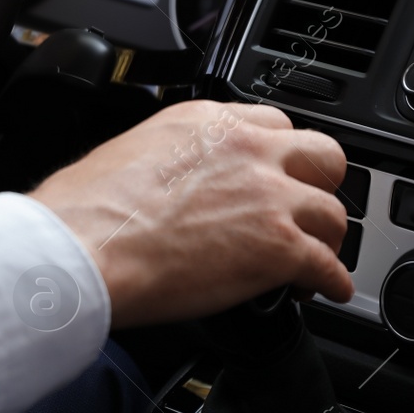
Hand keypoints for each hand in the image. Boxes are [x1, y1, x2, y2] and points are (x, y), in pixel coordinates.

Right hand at [29, 101, 351, 327]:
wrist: (81, 249)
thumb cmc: (85, 210)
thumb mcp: (128, 153)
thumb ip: (170, 159)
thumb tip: (170, 185)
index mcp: (207, 123)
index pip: (272, 125)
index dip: (279, 157)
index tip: (275, 175)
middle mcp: (247, 149)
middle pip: (321, 157)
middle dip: (318, 186)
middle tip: (305, 211)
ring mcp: (269, 198)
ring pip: (332, 213)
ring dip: (326, 239)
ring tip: (315, 259)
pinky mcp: (279, 248)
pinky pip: (329, 265)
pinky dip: (331, 281)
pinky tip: (325, 289)